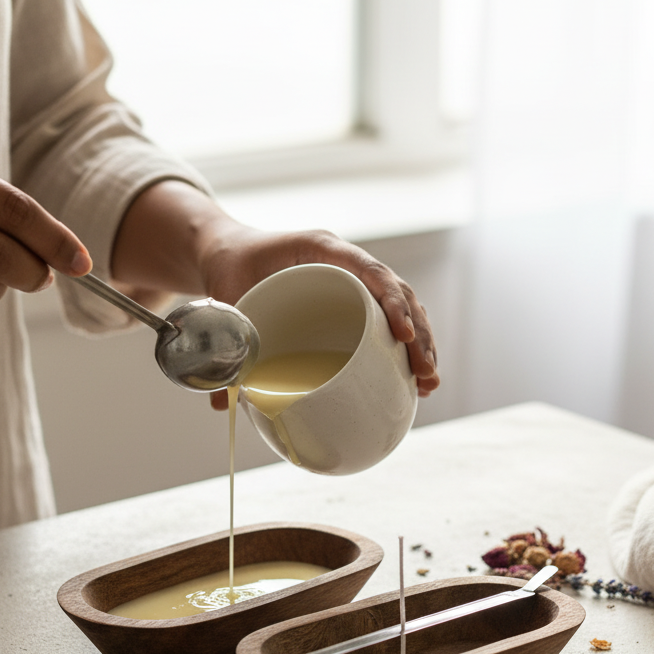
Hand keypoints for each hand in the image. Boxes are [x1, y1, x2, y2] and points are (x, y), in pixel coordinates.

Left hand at [196, 224, 439, 409]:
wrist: (226, 251)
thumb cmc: (229, 266)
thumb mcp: (225, 296)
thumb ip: (227, 339)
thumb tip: (224, 405)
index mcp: (321, 248)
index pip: (370, 270)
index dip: (393, 301)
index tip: (404, 335)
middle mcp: (346, 261)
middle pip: (398, 292)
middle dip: (419, 333)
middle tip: (426, 374)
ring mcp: (353, 280)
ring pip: (401, 307)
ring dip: (420, 343)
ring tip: (429, 381)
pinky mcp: (353, 300)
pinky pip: (387, 318)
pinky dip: (403, 345)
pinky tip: (414, 376)